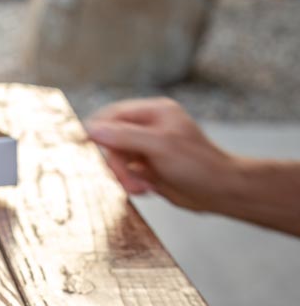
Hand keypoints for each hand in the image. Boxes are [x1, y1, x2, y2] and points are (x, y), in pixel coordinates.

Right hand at [85, 98, 238, 211]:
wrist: (222, 192)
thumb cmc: (200, 166)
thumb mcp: (159, 147)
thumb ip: (124, 136)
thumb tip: (91, 129)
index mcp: (153, 112)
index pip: (112, 116)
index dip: (97, 131)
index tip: (84, 147)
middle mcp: (148, 127)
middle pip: (110, 140)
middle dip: (117, 163)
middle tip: (128, 179)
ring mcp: (147, 148)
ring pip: (115, 159)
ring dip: (123, 176)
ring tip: (139, 187)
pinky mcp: (148, 167)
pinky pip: (124, 172)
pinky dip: (130, 183)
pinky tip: (145, 188)